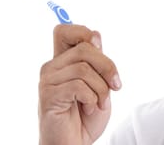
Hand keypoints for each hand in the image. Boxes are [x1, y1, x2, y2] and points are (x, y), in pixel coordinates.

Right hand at [38, 24, 120, 144]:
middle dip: (107, 66)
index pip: (64, 30)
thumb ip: (96, 61)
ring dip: (101, 89)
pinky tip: (89, 109)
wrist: (74, 144)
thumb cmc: (86, 116)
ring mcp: (47, 81)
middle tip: (115, 86)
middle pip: (84, 47)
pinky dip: (91, 98)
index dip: (83, 32)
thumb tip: (96, 35)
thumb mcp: (100, 84)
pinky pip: (78, 86)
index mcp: (63, 61)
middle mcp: (52, 67)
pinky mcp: (48, 96)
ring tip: (99, 103)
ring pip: (84, 68)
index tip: (99, 47)